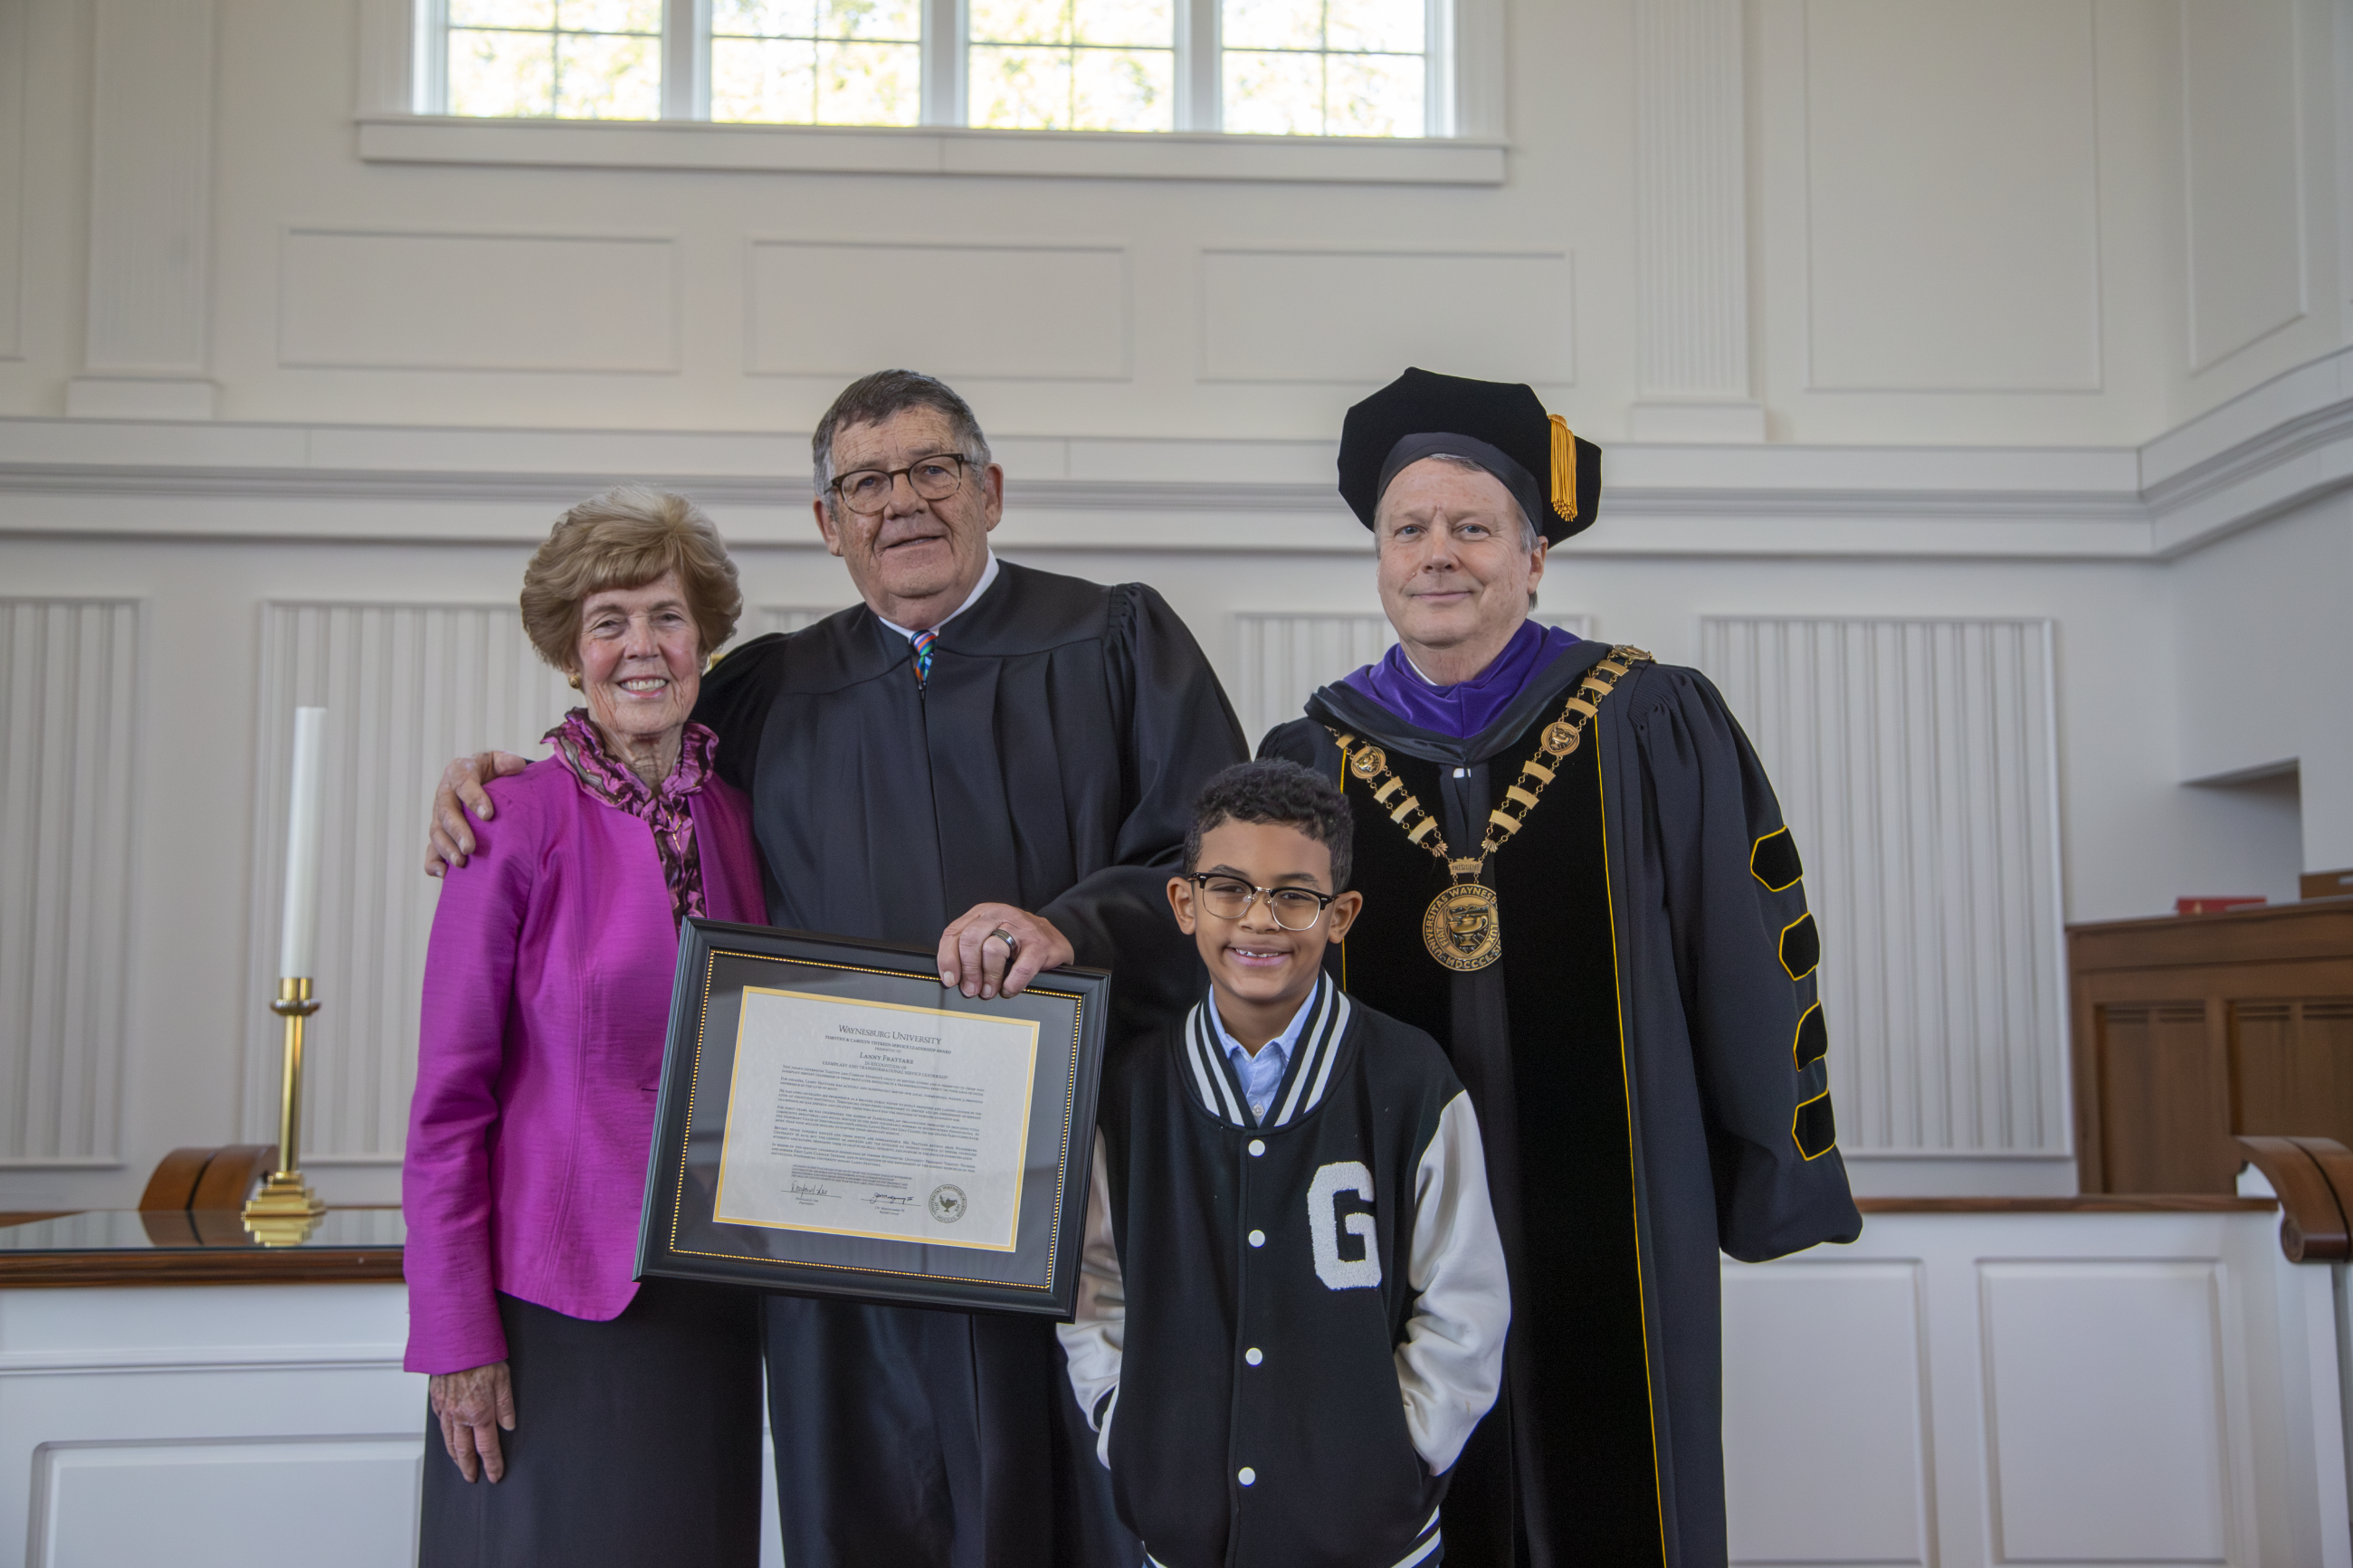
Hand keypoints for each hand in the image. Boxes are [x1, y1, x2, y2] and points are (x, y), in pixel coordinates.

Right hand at [424, 751, 530, 876]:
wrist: (482, 781)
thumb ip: (506, 762)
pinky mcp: (439, 834)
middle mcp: (445, 794)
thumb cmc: (493, 772)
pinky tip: (443, 874)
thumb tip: (516, 765)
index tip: (488, 814)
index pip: (462, 783)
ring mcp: (439, 815)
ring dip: (447, 849)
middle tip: (470, 848)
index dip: (473, 797)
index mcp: (458, 772)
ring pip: (436, 833)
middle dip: (457, 831)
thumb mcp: (499, 761)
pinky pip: (430, 850)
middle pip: (446, 812)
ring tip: (461, 863)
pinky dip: (433, 863)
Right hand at [428, 1361, 515, 1482]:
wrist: (456, 1340)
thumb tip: (508, 1425)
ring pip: (448, 1439)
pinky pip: (439, 1422)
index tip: (495, 1475)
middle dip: (468, 1467)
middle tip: (472, 1478)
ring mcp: (445, 1408)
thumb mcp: (504, 1380)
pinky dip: (444, 1434)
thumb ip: (506, 1406)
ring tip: (460, 1464)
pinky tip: (448, 1436)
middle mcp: (459, 1415)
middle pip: (463, 1450)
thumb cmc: (481, 1356)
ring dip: (454, 1455)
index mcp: (479, 1413)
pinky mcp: (436, 1399)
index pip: (487, 1448)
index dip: (492, 1464)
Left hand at [938, 905, 1072, 999]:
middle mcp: (1000, 915)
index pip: (954, 933)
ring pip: (992, 950)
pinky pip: (1020, 967)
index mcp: (982, 913)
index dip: (948, 959)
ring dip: (989, 978)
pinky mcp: (1040, 943)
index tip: (950, 979)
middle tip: (970, 989)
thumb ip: (969, 950)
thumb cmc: (1018, 940)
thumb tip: (952, 977)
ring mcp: (1021, 927)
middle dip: (968, 970)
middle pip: (971, 940)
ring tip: (989, 991)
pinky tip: (1009, 989)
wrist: (1054, 938)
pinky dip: (1012, 983)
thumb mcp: (990, 937)